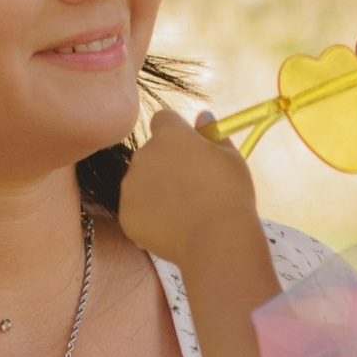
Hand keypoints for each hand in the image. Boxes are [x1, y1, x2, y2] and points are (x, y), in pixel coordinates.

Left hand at [117, 104, 265, 270]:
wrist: (216, 239)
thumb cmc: (230, 195)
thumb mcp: (231, 158)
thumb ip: (213, 134)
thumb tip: (202, 117)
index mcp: (169, 135)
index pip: (163, 119)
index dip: (176, 133)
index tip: (190, 149)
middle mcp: (143, 154)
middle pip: (151, 152)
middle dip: (166, 164)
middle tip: (192, 187)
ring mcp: (131, 185)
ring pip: (141, 182)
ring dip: (157, 191)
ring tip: (185, 212)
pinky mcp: (125, 214)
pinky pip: (137, 210)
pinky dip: (151, 217)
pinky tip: (174, 228)